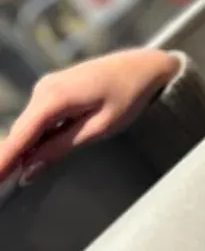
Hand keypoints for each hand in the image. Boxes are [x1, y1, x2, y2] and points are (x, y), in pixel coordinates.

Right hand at [0, 48, 181, 184]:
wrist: (145, 66)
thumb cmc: (129, 95)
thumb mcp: (99, 127)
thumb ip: (61, 148)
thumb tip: (28, 171)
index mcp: (55, 96)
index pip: (21, 134)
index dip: (3, 159)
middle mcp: (45, 88)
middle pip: (21, 131)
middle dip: (9, 158)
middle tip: (1, 184)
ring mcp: (48, 87)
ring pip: (29, 126)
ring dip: (23, 150)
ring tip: (13, 176)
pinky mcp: (54, 90)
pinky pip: (39, 119)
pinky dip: (36, 137)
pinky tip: (36, 155)